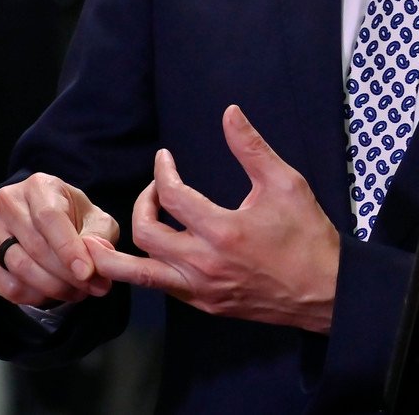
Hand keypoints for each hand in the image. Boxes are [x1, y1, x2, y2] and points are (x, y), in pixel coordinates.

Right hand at [0, 174, 120, 308]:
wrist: (46, 223)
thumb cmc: (74, 218)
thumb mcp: (95, 220)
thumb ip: (98, 237)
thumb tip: (96, 262)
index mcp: (38, 186)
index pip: (49, 218)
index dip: (68, 248)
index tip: (87, 273)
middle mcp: (8, 204)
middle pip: (35, 246)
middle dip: (66, 274)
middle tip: (91, 288)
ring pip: (19, 268)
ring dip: (51, 287)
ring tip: (77, 292)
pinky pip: (5, 285)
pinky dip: (32, 296)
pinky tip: (52, 295)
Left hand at [92, 105, 341, 332]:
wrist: (323, 289)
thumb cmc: (308, 234)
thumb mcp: (286, 183)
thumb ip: (252, 148)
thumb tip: (230, 114)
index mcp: (222, 230)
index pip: (172, 196)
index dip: (162, 173)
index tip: (164, 160)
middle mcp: (202, 263)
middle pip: (145, 233)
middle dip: (142, 203)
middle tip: (154, 189)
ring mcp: (200, 289)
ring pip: (138, 274)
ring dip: (113, 256)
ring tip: (94, 243)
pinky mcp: (205, 304)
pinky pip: (162, 288)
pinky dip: (145, 271)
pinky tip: (147, 258)